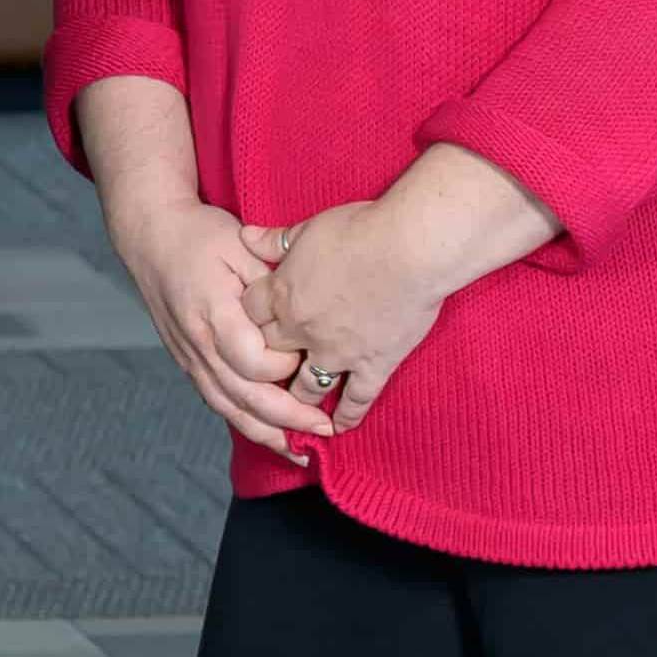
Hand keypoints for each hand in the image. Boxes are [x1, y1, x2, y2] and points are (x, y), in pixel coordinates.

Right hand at [118, 190, 332, 454]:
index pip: (256, 362)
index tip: (312, 352)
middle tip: (326, 431)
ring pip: (229, 409)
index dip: (289, 366)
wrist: (151, 236)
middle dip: (288, 420)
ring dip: (266, 434)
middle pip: (245, 398)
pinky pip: (218, 402)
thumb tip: (304, 319)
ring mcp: (191, 358)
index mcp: (214, 315)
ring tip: (299, 451)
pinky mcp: (189, 362)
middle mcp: (199, 345)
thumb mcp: (242, 247)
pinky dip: (245, 423)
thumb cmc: (200, 236)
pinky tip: (268, 434)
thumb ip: (272, 286)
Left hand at [259, 197, 471, 423]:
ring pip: (307, 385)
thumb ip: (274, 240)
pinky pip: (356, 398)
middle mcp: (302, 329)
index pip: (249, 314)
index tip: (255, 320)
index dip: (250, 317)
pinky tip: (339, 428)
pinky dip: (347, 416)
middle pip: (269, 355)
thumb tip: (246, 238)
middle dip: (267, 361)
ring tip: (295, 410)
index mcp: (282, 294)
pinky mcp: (373, 363)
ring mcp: (337, 352)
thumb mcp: (308, 228)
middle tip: (268, 370)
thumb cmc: (360, 230)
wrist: (410, 248)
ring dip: (299, 399)